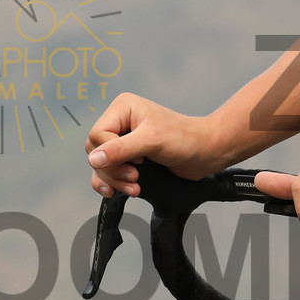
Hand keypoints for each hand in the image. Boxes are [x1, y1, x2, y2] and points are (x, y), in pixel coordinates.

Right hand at [85, 92, 216, 196]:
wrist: (205, 153)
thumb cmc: (185, 139)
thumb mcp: (152, 141)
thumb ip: (121, 149)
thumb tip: (94, 159)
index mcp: (123, 108)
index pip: (98, 135)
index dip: (112, 153)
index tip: (137, 160)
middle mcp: (120, 121)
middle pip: (96, 152)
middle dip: (113, 170)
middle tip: (135, 176)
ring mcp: (123, 139)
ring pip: (100, 164)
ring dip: (114, 179)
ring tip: (134, 187)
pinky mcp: (127, 155)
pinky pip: (106, 171)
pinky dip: (111, 183)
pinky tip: (117, 191)